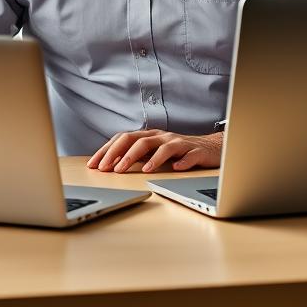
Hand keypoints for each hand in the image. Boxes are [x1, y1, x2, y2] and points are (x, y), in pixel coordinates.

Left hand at [86, 129, 222, 173]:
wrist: (213, 148)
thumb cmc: (179, 152)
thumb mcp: (154, 153)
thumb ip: (137, 156)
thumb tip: (111, 165)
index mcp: (149, 136)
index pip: (123, 139)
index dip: (107, 150)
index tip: (94, 164)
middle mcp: (161, 137)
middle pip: (137, 140)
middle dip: (119, 154)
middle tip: (107, 169)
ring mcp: (179, 142)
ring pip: (160, 147)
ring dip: (146, 159)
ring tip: (135, 170)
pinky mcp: (196, 151)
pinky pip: (188, 155)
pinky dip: (181, 162)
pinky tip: (175, 168)